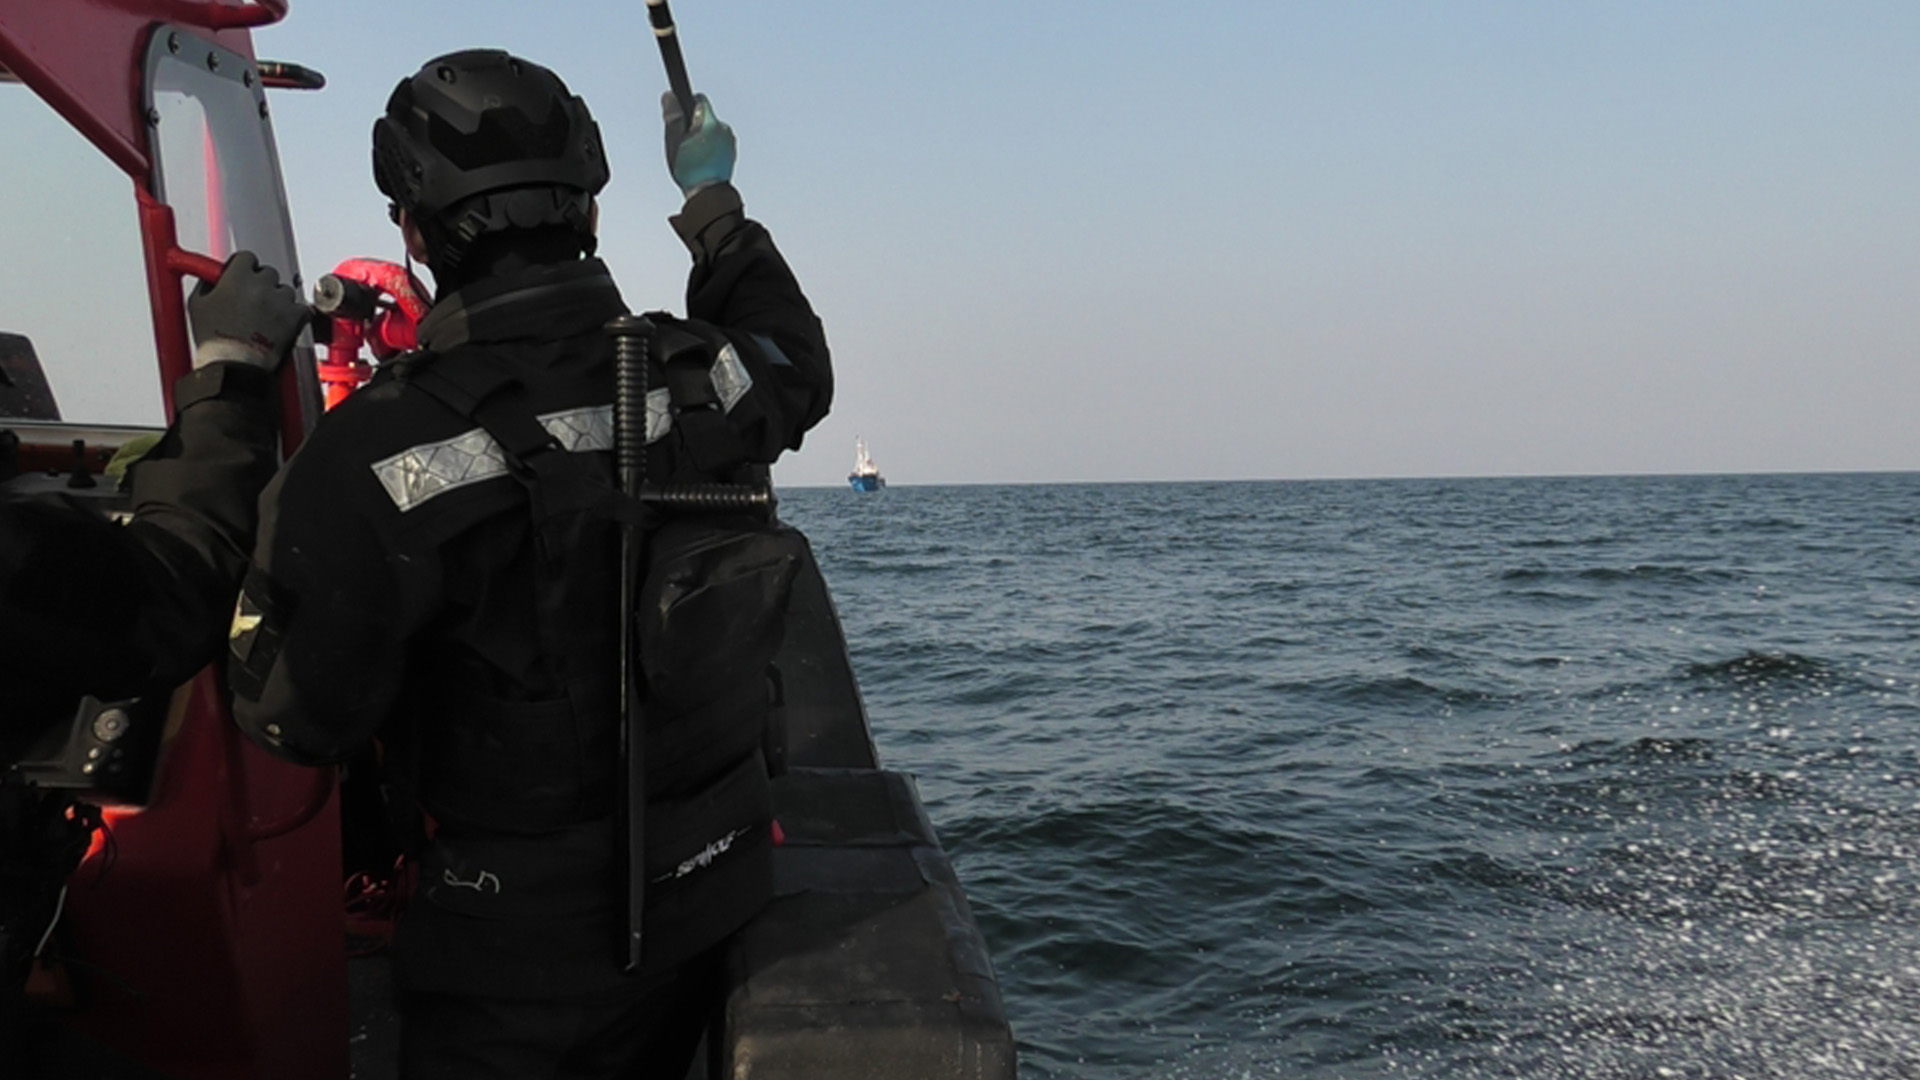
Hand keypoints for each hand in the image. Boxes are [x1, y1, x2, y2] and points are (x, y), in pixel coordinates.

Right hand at [187, 251, 307, 370]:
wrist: (234, 367)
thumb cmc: (215, 341)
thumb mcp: (197, 305)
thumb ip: (207, 283)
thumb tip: (213, 275)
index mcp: (236, 278)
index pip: (247, 257)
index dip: (244, 268)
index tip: (243, 276)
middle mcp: (261, 285)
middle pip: (268, 272)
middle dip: (262, 284)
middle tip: (253, 301)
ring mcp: (280, 301)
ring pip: (286, 290)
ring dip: (278, 300)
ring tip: (265, 318)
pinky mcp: (295, 317)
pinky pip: (303, 308)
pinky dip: (295, 315)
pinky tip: (282, 324)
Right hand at [662, 92, 735, 197]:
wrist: (708, 194)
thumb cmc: (690, 170)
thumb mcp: (674, 141)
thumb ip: (672, 116)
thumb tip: (670, 95)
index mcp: (710, 122)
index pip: (699, 98)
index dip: (686, 106)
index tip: (680, 121)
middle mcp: (724, 128)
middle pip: (704, 115)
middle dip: (693, 124)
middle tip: (684, 143)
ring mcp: (730, 140)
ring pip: (711, 129)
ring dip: (701, 136)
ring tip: (693, 155)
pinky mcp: (731, 151)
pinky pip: (718, 141)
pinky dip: (709, 146)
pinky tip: (702, 160)